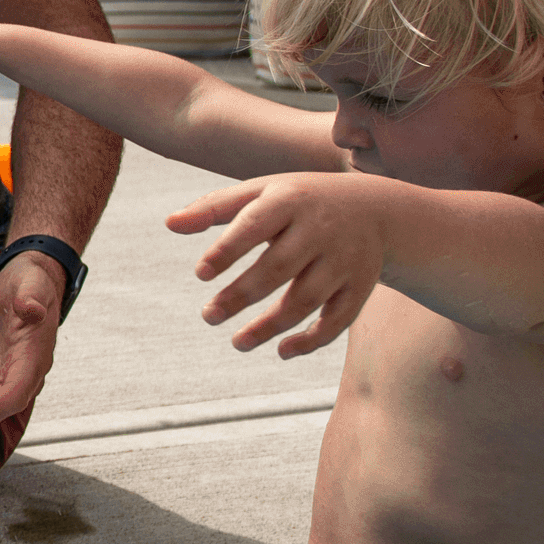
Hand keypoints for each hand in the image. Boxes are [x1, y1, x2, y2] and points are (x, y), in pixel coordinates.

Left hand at [168, 175, 382, 356]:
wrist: (374, 208)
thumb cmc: (298, 201)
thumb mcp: (260, 193)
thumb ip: (214, 208)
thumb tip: (169, 224)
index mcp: (290, 199)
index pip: (255, 225)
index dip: (227, 250)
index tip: (200, 274)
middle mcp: (321, 228)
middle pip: (278, 268)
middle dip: (241, 296)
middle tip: (208, 317)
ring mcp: (344, 258)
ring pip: (305, 299)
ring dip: (269, 326)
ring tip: (236, 342)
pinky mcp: (362, 285)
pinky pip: (338, 319)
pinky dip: (311, 340)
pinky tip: (281, 351)